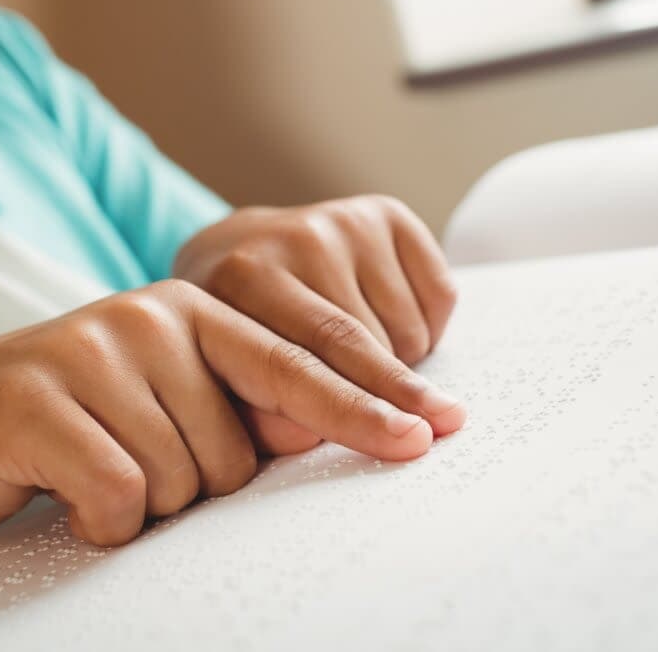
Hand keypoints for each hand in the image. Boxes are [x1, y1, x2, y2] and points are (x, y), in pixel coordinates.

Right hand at [0, 279, 446, 649]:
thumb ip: (244, 407)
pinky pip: (119, 496)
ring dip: (146, 507)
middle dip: (197, 488)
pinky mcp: (37, 400)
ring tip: (96, 473)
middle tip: (136, 464)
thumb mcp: (168, 403)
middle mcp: (151, 318)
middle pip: (237, 456)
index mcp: (196, 311)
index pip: (300, 363)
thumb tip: (332, 427)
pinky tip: (68, 498)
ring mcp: (91, 351)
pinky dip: (101, 521)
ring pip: (180, 483)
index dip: (366, 405)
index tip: (428, 435)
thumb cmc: (79, 422)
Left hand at [172, 196, 463, 454]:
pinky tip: (387, 324)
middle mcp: (294, 238)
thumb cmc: (232, 332)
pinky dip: (426, 327)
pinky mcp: (383, 214)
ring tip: (363, 363)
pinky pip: (438, 294)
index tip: (408, 442)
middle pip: (365, 341)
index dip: (356, 411)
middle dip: (401, 396)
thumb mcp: (219, 372)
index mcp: (239, 279)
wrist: (235, 255)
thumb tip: (309, 436)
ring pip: (405, 327)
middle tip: (435, 432)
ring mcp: (341, 221)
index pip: (305, 362)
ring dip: (400, 362)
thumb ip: (254, 413)